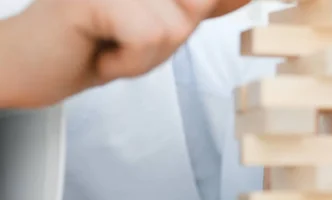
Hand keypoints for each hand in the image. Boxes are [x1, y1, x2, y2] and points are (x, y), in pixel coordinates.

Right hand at [0, 0, 248, 107]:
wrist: (28, 67)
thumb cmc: (91, 45)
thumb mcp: (159, 27)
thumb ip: (200, 8)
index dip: (219, 2)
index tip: (155, 27)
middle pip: (195, 7)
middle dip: (170, 38)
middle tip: (126, 39)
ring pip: (177, 26)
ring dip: (147, 55)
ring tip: (110, 47)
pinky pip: (149, 36)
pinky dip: (129, 62)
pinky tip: (100, 54)